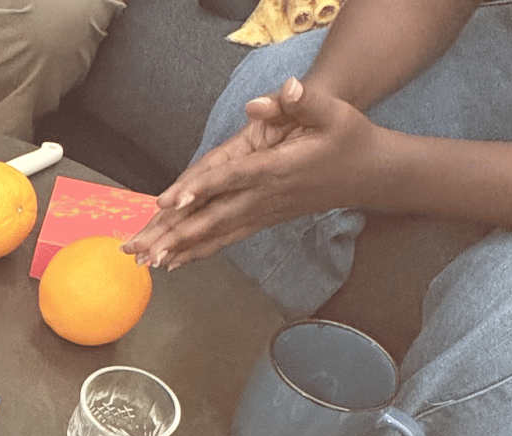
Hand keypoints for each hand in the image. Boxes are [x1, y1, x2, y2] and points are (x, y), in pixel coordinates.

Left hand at [124, 77, 380, 267]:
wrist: (370, 174)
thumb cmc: (350, 138)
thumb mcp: (334, 112)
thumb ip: (303, 101)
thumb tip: (269, 96)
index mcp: (277, 169)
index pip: (231, 179)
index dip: (200, 188)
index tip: (169, 201)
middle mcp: (266, 198)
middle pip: (213, 218)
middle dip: (174, 234)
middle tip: (140, 249)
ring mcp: (264, 213)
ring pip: (216, 235)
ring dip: (180, 250)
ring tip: (146, 263)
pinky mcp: (264, 220)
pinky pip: (226, 239)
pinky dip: (200, 252)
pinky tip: (174, 263)